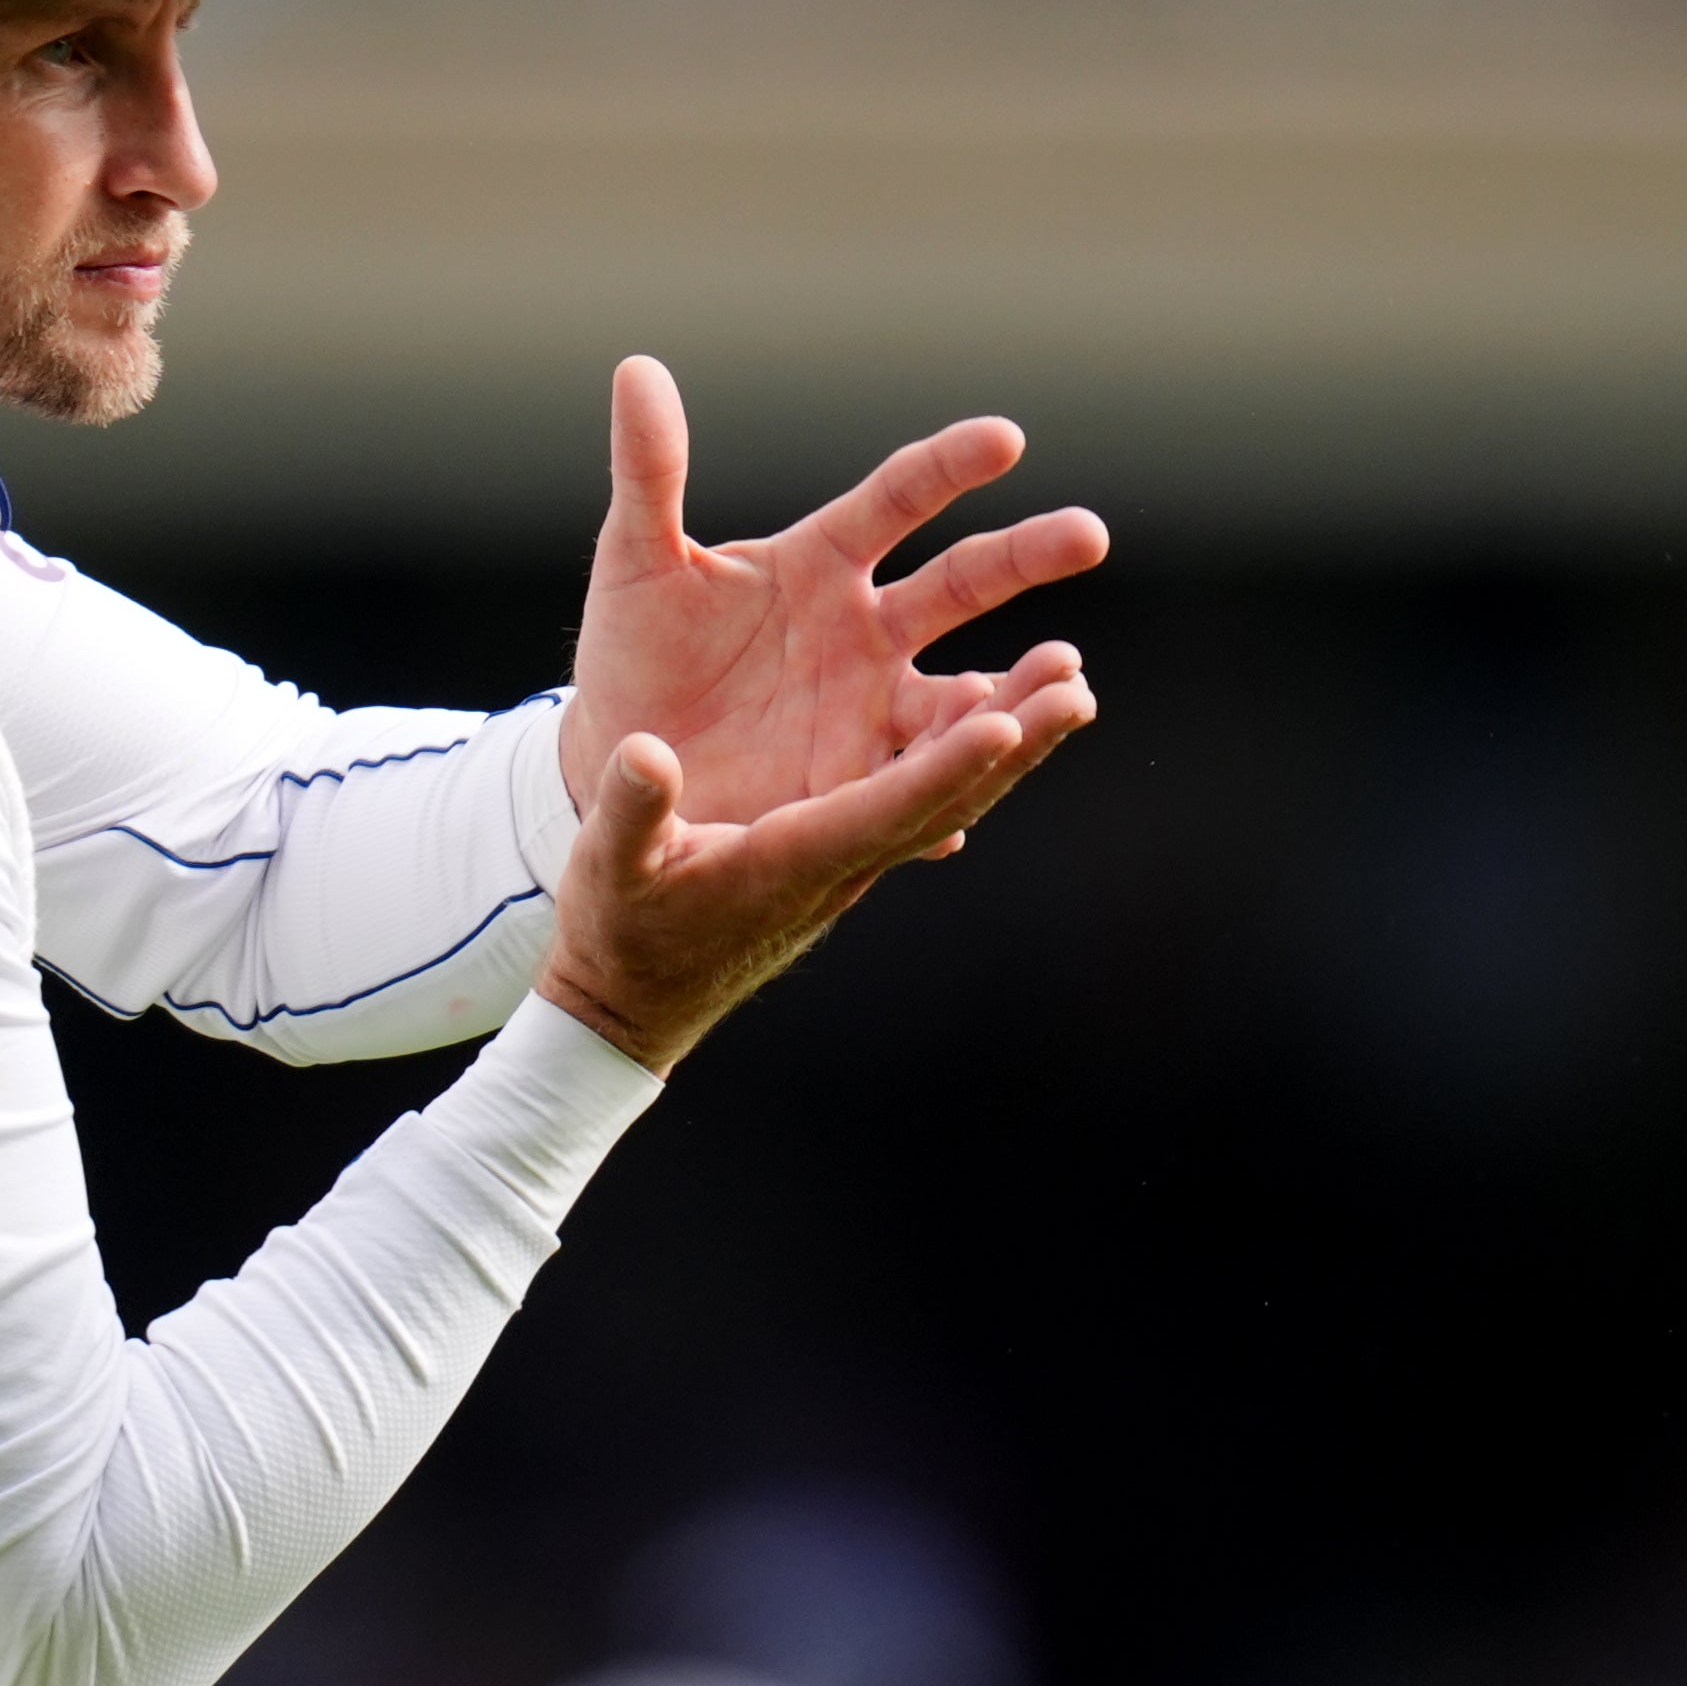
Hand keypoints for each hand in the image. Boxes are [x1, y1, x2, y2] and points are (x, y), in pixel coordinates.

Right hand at [537, 688, 1095, 1077]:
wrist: (633, 1001)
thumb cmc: (620, 932)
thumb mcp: (608, 866)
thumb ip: (630, 809)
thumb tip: (645, 754)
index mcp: (793, 860)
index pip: (887, 811)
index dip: (946, 768)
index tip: (1006, 720)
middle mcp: (843, 862)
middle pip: (948, 800)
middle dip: (1018, 745)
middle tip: (1077, 687)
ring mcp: (852, 859)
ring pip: (951, 797)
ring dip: (1015, 743)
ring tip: (1069, 684)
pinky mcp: (845, 850)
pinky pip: (926, 797)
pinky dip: (972, 757)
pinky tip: (1004, 718)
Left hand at [559, 357, 1106, 830]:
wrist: (618, 759)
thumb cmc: (633, 651)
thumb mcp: (632, 563)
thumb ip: (649, 470)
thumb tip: (637, 368)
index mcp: (822, 561)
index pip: (899, 498)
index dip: (948, 467)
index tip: (1005, 439)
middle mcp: (867, 629)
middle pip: (962, 583)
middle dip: (1026, 557)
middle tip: (1088, 533)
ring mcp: (871, 708)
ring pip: (962, 696)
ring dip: (1013, 693)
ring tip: (1067, 689)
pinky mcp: (857, 783)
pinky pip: (914, 791)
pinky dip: (943, 803)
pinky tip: (966, 823)